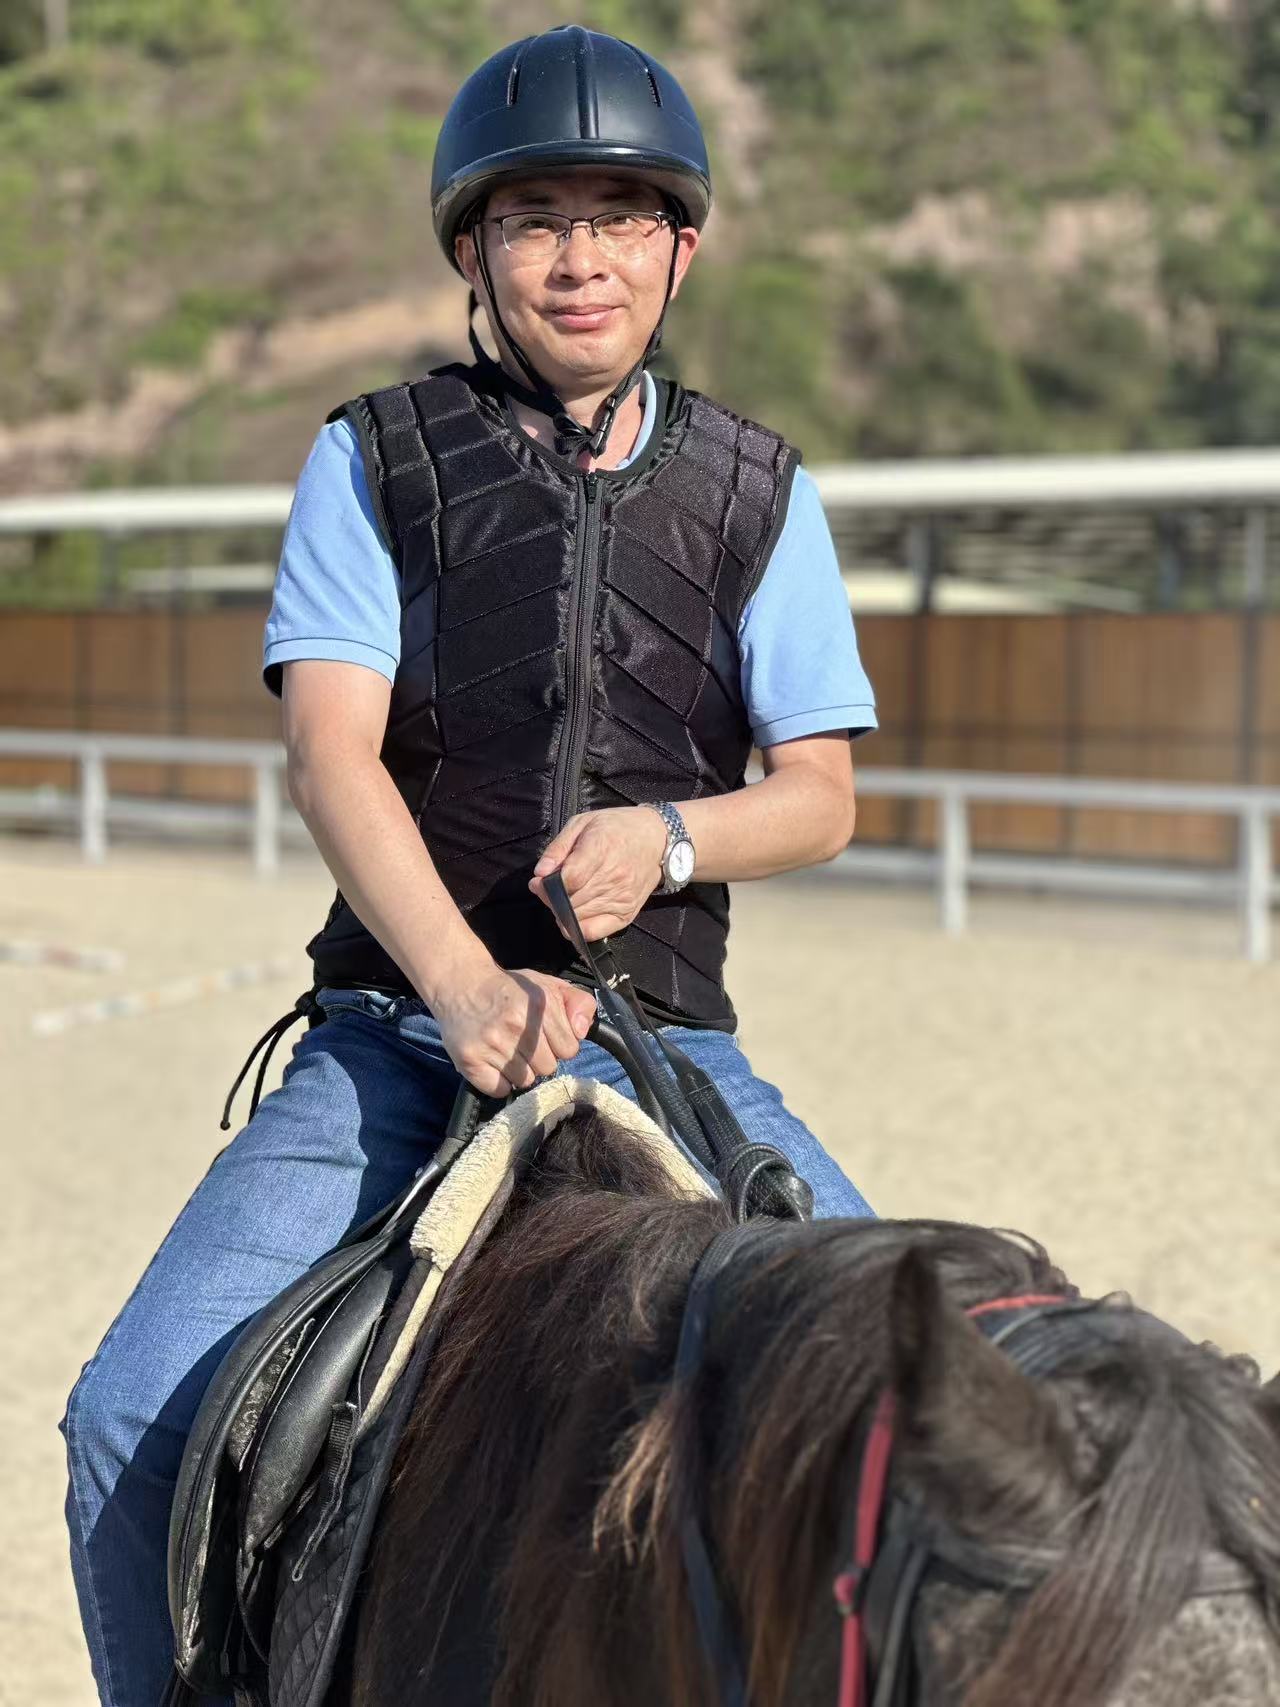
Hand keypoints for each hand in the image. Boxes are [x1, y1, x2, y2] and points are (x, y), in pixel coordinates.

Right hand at [433, 965, 597, 1097]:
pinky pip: (500, 1090)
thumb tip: (582, 1032)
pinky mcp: (471, 1061)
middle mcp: (517, 1024)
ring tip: (507, 1049)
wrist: (461, 983)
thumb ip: (579, 1004)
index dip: (558, 1044)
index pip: (569, 1050)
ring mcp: (492, 1044)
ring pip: (526, 1081)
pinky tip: (494, 1061)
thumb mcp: (549, 985)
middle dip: (539, 1057)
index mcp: (540, 1005)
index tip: (544, 1035)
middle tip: (522, 1042)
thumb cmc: (509, 989)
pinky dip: (499, 1081)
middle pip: (548, 1068)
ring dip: (519, 1070)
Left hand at [528, 806, 668, 940]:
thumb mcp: (583, 822)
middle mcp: (613, 877)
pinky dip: (578, 930)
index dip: (547, 886)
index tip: (538, 883)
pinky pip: (596, 931)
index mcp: (601, 849)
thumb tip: (540, 873)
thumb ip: (558, 847)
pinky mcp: (627, 913)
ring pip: (580, 918)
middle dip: (551, 899)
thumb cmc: (617, 827)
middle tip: (547, 890)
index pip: (569, 880)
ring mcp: (622, 898)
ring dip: (562, 912)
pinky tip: (571, 919)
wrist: (656, 839)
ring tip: (561, 899)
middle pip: (572, 901)